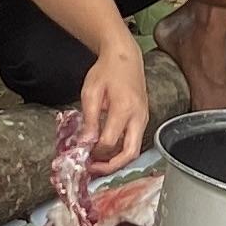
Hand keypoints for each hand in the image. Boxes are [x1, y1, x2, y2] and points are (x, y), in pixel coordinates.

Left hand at [77, 47, 148, 172]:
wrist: (125, 57)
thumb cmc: (106, 71)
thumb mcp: (91, 92)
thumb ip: (89, 120)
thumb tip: (85, 143)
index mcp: (124, 109)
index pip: (110, 142)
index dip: (94, 153)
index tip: (81, 154)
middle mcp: (138, 117)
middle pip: (130, 153)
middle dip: (111, 166)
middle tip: (93, 169)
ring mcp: (143, 118)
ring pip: (134, 149)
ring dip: (116, 159)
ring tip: (97, 161)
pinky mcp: (143, 118)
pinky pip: (134, 141)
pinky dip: (120, 150)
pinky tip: (106, 149)